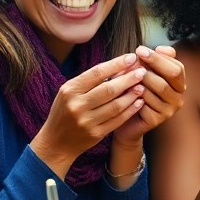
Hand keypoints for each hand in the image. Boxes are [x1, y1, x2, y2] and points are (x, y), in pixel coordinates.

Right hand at [36, 53, 150, 165]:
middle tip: (142, 71)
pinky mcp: (95, 134)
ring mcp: (86, 121)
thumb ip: (90, 81)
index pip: (97, 73)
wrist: (56, 142)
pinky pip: (117, 120)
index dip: (116, 64)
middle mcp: (77, 105)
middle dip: (128, 79)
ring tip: (142, 86)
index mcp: (69, 90)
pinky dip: (130, 110)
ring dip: (131, 95)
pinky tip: (138, 102)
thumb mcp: (70, 92)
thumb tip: (118, 67)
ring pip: (115, 105)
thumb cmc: (65, 111)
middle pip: (109, 89)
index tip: (131, 58)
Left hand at [114, 45, 186, 143]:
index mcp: (178, 84)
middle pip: (171, 75)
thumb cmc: (135, 91)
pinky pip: (147, 101)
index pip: (177, 67)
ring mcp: (169, 110)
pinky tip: (124, 90)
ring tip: (126, 74)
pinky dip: (134, 94)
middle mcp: (178, 97)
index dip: (159, 57)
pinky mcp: (157, 120)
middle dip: (152, 64)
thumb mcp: (145, 72)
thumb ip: (155, 59)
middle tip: (135, 58)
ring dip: (141, 78)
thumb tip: (161, 48)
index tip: (140, 50)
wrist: (124, 118)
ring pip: (158, 87)